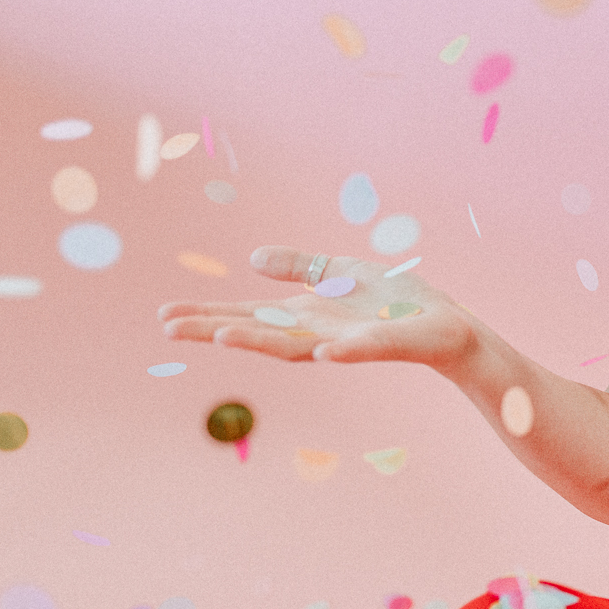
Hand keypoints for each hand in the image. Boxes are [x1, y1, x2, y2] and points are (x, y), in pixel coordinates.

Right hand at [157, 245, 476, 368]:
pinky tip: (321, 350)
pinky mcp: (382, 345)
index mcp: (304, 316)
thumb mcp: (339, 272)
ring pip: (297, 346)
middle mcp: (315, 334)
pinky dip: (341, 351)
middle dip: (214, 330)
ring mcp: (345, 343)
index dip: (208, 316)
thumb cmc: (391, 302)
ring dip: (259, 342)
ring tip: (218, 337)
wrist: (443, 324)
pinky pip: (360, 350)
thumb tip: (253, 258)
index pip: (247, 317)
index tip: (165, 316)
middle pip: (257, 334)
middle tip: (169, 329)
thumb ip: (300, 266)